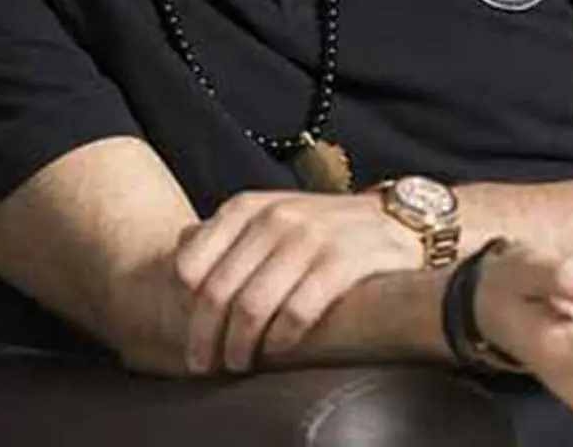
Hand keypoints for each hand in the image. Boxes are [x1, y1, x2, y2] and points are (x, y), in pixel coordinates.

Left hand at [174, 189, 418, 373]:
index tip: (191, 335)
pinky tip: (277, 350)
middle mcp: (273, 217)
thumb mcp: (270, 216)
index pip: (192, 264)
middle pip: (217, 291)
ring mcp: (308, 237)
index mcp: (247, 207)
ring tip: (238, 364)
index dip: (185, 308)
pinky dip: (280, 339)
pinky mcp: (341, 261)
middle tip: (206, 364)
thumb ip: (228, 232)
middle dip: (205, 337)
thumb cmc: (321, 228)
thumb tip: (179, 249)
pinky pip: (296, 311)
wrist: (393, 221)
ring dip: (239, 346)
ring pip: (252, 306)